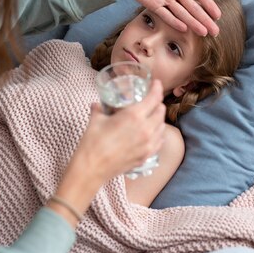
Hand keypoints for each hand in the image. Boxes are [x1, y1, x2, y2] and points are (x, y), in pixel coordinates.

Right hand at [51, 80, 165, 225]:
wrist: (91, 169)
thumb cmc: (92, 143)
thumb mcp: (95, 120)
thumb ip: (99, 109)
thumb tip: (97, 104)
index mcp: (134, 116)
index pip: (154, 98)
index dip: (156, 88)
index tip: (156, 84)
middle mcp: (146, 129)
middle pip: (160, 111)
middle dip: (157, 103)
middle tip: (151, 101)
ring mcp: (148, 144)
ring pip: (162, 127)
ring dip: (158, 119)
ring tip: (151, 116)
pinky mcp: (146, 156)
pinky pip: (159, 141)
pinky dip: (158, 134)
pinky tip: (152, 133)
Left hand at [100, 0, 220, 36]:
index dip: (208, 4)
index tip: (217, 15)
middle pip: (193, 8)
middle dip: (204, 20)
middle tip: (215, 32)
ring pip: (182, 14)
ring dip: (193, 23)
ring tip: (204, 33)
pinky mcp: (152, 4)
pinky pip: (165, 15)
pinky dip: (174, 22)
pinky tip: (184, 29)